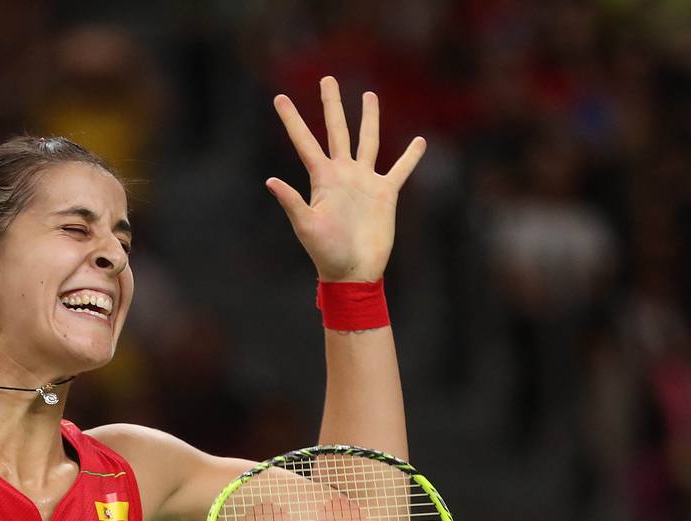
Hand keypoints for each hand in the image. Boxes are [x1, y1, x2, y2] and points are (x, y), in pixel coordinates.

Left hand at [267, 76, 425, 282]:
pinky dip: (411, 156)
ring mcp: (364, 182)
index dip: (292, 120)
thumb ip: (292, 202)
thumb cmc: (326, 253)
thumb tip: (271, 181)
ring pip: (368, 141)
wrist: (353, 271)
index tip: (279, 97)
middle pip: (337, 130)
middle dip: (332, 105)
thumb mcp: (306, 226)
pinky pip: (400, 170)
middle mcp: (343, 174)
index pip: (304, 141)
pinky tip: (420, 141)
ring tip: (369, 95)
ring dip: (369, 119)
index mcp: (322, 178)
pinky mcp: (386, 194)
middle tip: (327, 79)